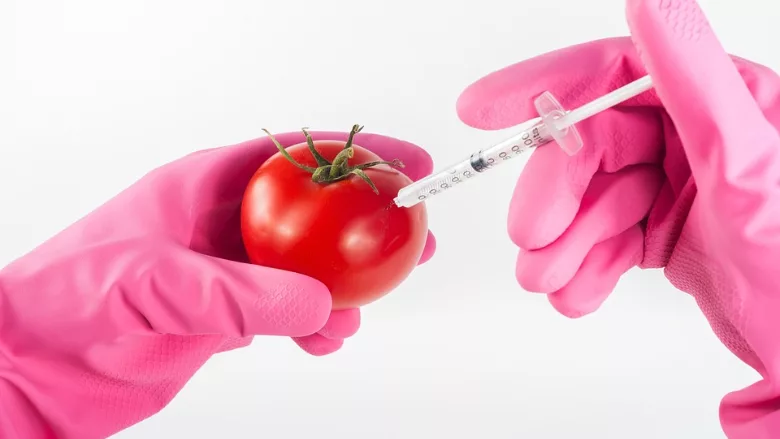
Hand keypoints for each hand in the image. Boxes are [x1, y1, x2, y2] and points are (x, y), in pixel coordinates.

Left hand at [0, 130, 435, 438]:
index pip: (292, 156)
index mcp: (203, 187)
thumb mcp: (152, 280)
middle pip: (312, 212)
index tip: (403, 162)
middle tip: (410, 237)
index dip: (353, 153)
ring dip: (342, 285)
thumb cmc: (66, 297)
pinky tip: (324, 339)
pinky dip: (313, 325)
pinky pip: (286, 313)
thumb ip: (236, 292)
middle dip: (363, 222)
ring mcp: (225, 272)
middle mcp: (220, 224)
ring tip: (363, 307)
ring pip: (305, 267)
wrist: (31, 364)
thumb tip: (318, 300)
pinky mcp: (223, 317)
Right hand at [456, 0, 779, 436]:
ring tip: (550, 282)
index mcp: (722, 100)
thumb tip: (649, 3)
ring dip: (563, 242)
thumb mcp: (747, 165)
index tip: (483, 109)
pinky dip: (584, 265)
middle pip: (592, 147)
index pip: (614, 71)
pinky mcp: (666, 228)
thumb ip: (695, 80)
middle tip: (530, 238)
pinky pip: (606, 235)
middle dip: (556, 197)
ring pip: (592, 198)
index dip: (543, 86)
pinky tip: (579, 293)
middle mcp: (696, 135)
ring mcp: (678, 184)